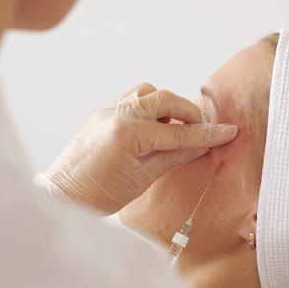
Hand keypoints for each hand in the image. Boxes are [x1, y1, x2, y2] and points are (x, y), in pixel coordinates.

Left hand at [44, 83, 236, 213]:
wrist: (61, 196)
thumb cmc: (96, 194)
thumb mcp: (142, 179)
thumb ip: (174, 156)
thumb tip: (201, 145)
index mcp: (127, 133)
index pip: (177, 131)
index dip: (205, 134)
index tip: (226, 132)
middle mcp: (116, 114)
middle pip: (165, 99)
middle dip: (188, 112)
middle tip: (202, 129)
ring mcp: (106, 110)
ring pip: (147, 92)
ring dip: (167, 105)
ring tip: (175, 127)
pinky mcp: (101, 112)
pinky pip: (131, 98)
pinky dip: (149, 106)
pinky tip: (154, 126)